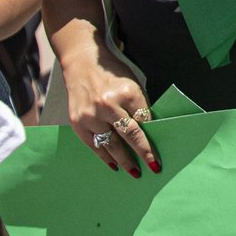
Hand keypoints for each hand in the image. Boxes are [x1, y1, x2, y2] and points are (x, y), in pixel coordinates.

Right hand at [64, 56, 159, 175]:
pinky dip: (104, 156)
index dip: (151, 140)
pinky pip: (93, 144)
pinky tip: (113, 165)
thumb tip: (150, 132)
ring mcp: (90, 115)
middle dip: (142, 153)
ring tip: (134, 172)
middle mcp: (108, 105)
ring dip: (123, 160)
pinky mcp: (77, 122)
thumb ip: (139, 107)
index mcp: (127, 93)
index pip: (143, 121)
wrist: (83, 64)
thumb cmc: (113, 75)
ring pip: (110, 144)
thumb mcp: (133, 85)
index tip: (158, 156)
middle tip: (152, 168)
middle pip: (129, 135)